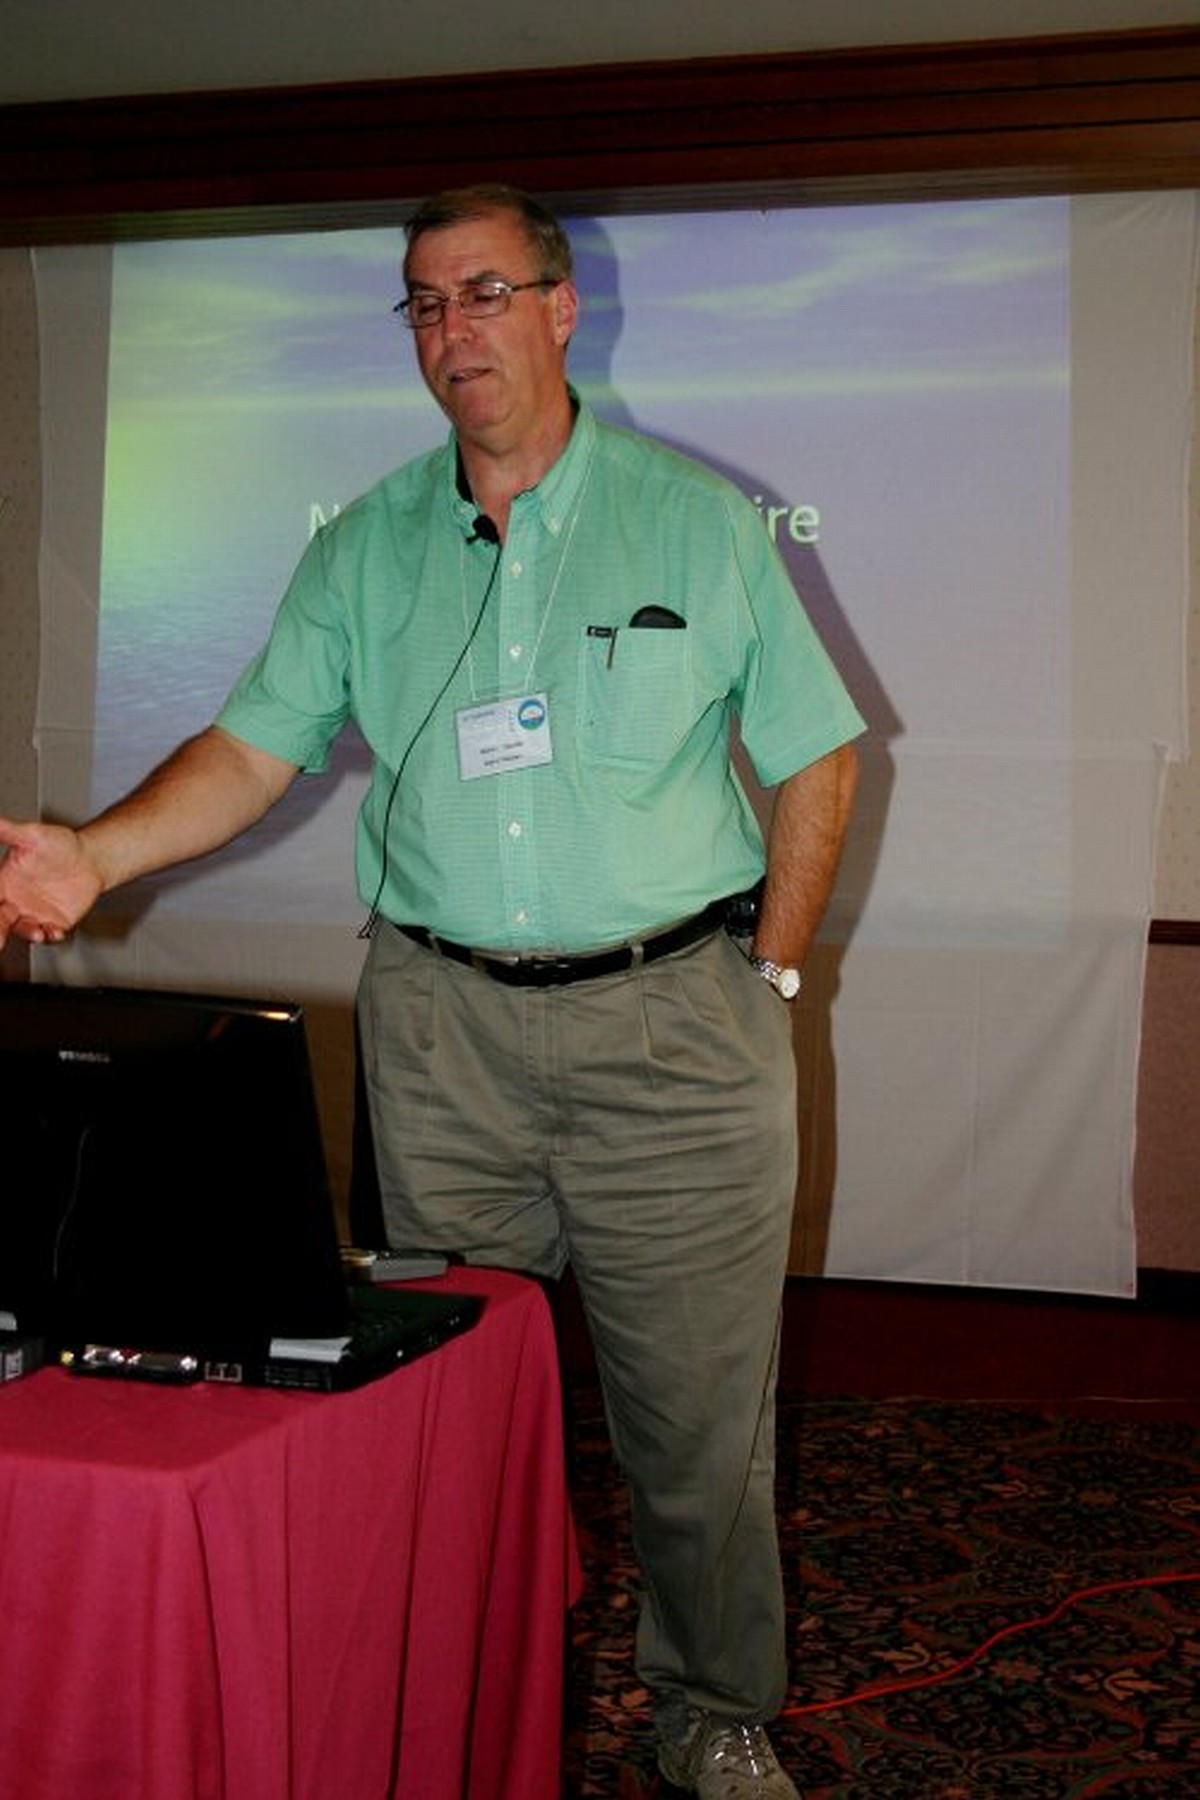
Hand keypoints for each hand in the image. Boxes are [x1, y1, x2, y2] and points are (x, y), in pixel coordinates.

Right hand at [0, 817, 103, 948]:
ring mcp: (33, 913)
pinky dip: (51, 936)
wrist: (91, 859)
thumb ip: (10, 832)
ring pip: (22, 929)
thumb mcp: (33, 835)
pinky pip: (49, 934)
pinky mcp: (53, 922)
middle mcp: (14, 900)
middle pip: (0, 919)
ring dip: (28, 933)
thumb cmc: (61, 845)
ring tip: (38, 932)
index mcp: (4, 881)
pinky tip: (55, 933)